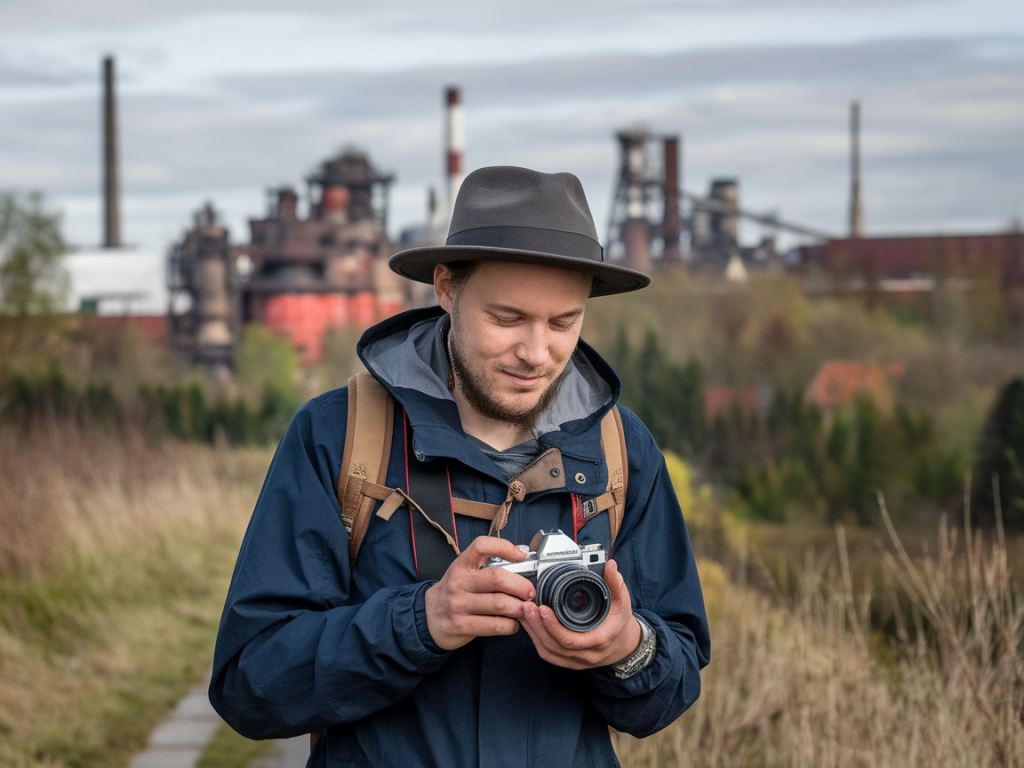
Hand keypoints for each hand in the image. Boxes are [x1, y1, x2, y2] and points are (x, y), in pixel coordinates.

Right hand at [424, 536, 535, 650]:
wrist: (430, 616)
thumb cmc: (456, 591)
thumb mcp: (465, 572)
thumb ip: (488, 567)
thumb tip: (523, 562)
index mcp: (461, 564)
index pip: (482, 546)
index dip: (504, 547)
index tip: (520, 555)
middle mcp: (458, 582)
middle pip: (497, 578)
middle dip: (521, 586)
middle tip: (530, 592)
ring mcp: (458, 605)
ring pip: (500, 604)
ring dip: (519, 608)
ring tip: (525, 609)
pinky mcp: (461, 625)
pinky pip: (495, 625)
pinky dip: (511, 625)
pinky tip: (513, 623)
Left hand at [518, 558, 641, 669]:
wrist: (625, 645)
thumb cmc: (621, 623)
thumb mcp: (623, 603)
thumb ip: (616, 584)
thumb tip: (610, 565)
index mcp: (598, 640)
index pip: (570, 640)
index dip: (552, 626)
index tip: (541, 608)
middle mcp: (586, 655)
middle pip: (553, 647)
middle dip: (536, 626)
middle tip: (526, 606)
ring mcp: (576, 660)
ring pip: (548, 652)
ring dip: (533, 633)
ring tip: (523, 613)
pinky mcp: (568, 661)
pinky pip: (548, 654)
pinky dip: (536, 640)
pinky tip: (528, 624)